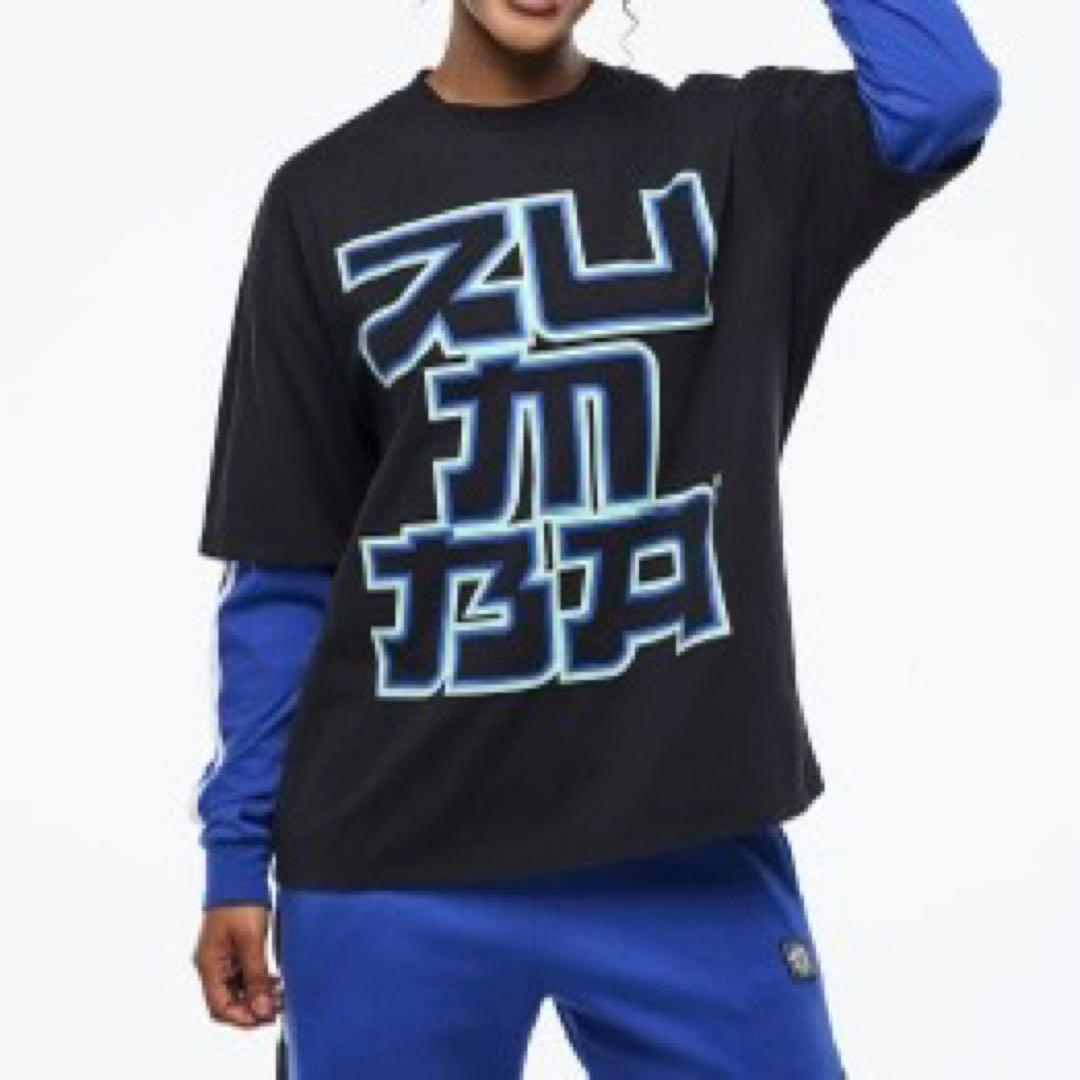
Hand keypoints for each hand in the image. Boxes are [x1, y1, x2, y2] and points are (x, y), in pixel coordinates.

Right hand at [194, 905, 281, 1028]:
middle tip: (279, 1007)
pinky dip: (258, 982)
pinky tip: (275, 981)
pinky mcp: (231, 950)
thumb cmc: (240, 903)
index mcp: (208, 965)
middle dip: (252, 1008)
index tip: (267, 1018)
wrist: (238, 874)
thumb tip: (262, 1010)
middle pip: (227, 1002)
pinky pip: (242, 976)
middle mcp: (211, 965)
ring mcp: (221, 958)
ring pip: (237, 990)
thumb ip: (256, 977)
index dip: (243, 1018)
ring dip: (257, 996)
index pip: (220, 1007)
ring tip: (281, 994)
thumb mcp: (251, 941)